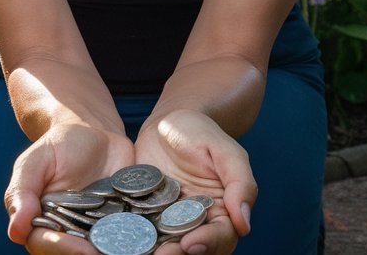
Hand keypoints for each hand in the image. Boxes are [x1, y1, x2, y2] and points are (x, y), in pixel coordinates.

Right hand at [5, 122, 134, 253]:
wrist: (95, 131)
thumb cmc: (59, 144)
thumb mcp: (36, 160)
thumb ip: (22, 191)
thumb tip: (15, 229)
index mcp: (44, 226)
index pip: (48, 244)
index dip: (63, 248)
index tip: (82, 248)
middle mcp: (71, 236)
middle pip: (78, 254)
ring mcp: (100, 234)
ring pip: (107, 252)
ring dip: (121, 254)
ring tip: (138, 254)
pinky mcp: (126, 226)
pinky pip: (134, 240)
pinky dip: (145, 243)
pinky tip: (159, 242)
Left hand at [134, 110, 255, 254]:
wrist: (166, 124)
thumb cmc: (200, 133)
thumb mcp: (225, 149)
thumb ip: (240, 182)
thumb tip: (244, 222)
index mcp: (222, 212)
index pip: (221, 236)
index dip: (209, 243)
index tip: (191, 243)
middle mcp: (197, 223)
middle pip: (193, 249)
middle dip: (179, 254)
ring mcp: (169, 222)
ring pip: (167, 245)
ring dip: (157, 250)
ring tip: (141, 252)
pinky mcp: (146, 216)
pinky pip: (142, 231)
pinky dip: (134, 238)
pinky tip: (122, 238)